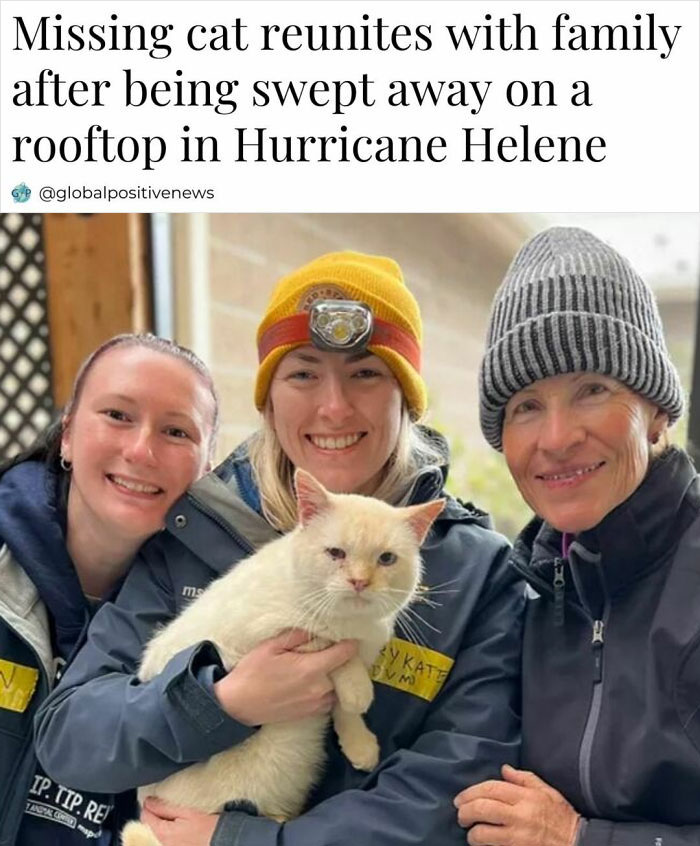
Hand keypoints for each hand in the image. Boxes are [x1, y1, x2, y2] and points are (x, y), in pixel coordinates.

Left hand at [141, 797, 217, 845]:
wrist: (219, 838)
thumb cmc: (205, 824)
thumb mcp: (186, 811)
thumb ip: (164, 807)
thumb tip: (148, 802)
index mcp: (163, 833)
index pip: (145, 817)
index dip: (148, 805)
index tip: (153, 798)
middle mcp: (163, 843)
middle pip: (148, 826)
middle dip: (152, 814)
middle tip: (161, 804)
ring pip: (155, 832)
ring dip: (158, 822)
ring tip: (169, 813)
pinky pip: (162, 838)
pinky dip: (164, 829)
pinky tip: (174, 824)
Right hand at [214, 629, 357, 724]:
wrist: (237, 706)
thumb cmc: (252, 672)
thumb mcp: (271, 646)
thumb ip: (297, 636)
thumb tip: (317, 628)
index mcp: (311, 669)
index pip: (345, 654)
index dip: (350, 642)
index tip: (350, 635)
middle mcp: (319, 689)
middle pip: (344, 670)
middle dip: (343, 659)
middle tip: (335, 648)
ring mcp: (316, 704)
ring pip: (338, 687)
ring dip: (336, 676)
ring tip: (325, 665)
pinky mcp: (311, 714)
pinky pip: (329, 700)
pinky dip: (328, 690)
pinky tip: (316, 681)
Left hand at [453, 764, 580, 845]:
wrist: (578, 843)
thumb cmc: (562, 816)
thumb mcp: (546, 791)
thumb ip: (524, 778)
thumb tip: (504, 769)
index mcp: (525, 797)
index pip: (490, 789)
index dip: (471, 792)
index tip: (460, 799)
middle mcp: (520, 816)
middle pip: (482, 809)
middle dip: (465, 811)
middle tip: (460, 815)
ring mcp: (518, 837)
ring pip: (484, 834)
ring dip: (472, 833)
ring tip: (470, 832)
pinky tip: (482, 844)